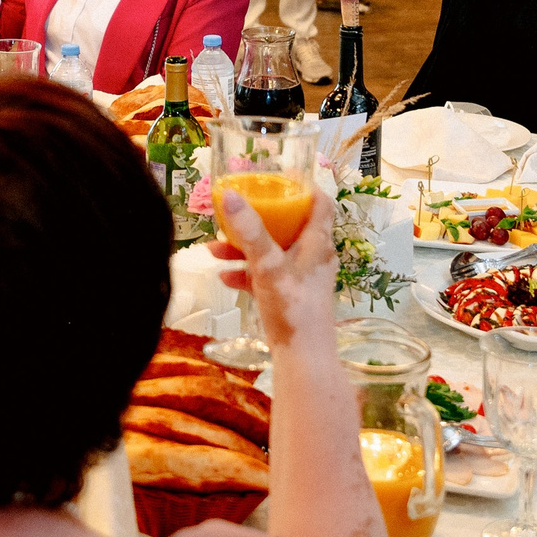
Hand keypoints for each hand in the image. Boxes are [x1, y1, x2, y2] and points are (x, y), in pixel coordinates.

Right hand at [207, 179, 338, 348]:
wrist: (303, 359)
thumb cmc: (293, 309)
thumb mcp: (267, 266)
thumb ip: (249, 231)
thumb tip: (228, 194)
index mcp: (317, 243)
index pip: (320, 202)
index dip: (303, 186)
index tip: (280, 177)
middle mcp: (314, 257)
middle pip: (290, 225)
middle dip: (259, 219)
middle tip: (237, 212)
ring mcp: (303, 278)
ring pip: (274, 252)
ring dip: (246, 248)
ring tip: (216, 249)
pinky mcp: (292, 297)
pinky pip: (268, 275)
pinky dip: (248, 273)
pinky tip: (224, 277)